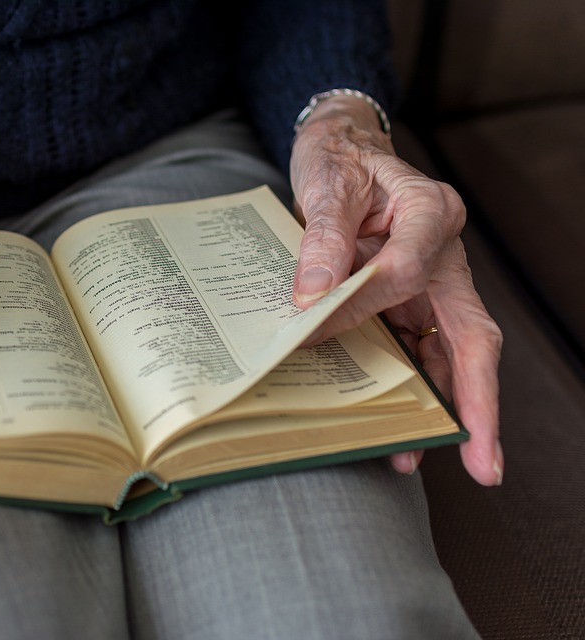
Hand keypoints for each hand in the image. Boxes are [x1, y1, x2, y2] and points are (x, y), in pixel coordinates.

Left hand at [290, 96, 503, 485]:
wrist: (342, 149)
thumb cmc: (339, 160)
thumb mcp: (326, 186)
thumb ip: (323, 238)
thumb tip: (313, 298)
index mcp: (430, 211)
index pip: (406, 270)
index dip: (360, 305)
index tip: (312, 326)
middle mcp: (442, 252)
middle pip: (471, 333)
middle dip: (476, 399)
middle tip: (482, 461)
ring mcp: (433, 280)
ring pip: (449, 351)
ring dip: (442, 406)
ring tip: (418, 456)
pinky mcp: (411, 298)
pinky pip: (417, 347)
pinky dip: (409, 385)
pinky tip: (394, 421)